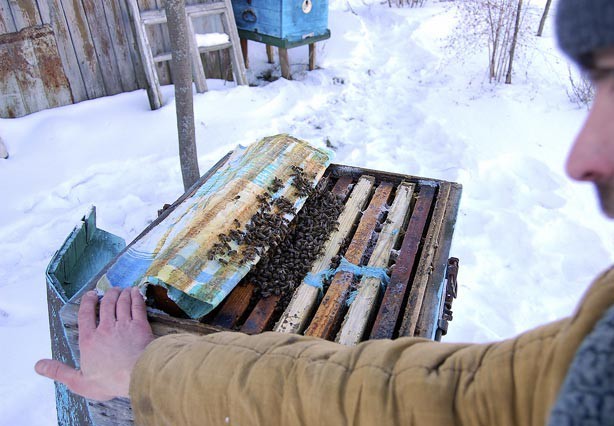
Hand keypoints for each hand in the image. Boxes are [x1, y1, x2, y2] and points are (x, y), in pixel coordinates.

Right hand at [35, 287, 154, 400]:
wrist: (136, 376)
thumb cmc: (109, 382)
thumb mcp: (78, 382)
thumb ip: (58, 372)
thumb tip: (38, 366)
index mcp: (89, 340)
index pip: (85, 314)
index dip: (88, 302)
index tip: (91, 294)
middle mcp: (105, 328)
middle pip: (106, 305)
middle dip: (108, 295)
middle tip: (110, 290)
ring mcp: (124, 325)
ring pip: (122, 303)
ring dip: (121, 294)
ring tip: (123, 290)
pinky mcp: (141, 326)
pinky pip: (137, 306)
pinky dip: (135, 297)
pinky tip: (136, 293)